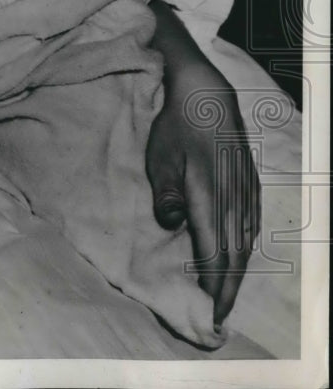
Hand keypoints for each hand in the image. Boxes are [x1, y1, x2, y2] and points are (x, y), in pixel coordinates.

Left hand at [145, 69, 260, 327]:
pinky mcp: (250, 183)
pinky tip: (241, 255)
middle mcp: (233, 199)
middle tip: (219, 315)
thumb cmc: (176, 126)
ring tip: (228, 293)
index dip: (214, 284)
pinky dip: (246, 246)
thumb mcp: (159, 157)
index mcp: (209, 197)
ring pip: (246, 241)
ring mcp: (246, 191)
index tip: (210, 311)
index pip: (215, 252)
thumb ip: (165, 193)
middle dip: (228, 288)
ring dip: (238, 271)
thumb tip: (174, 225)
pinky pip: (252, 223)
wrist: (208, 96)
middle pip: (235, 254)